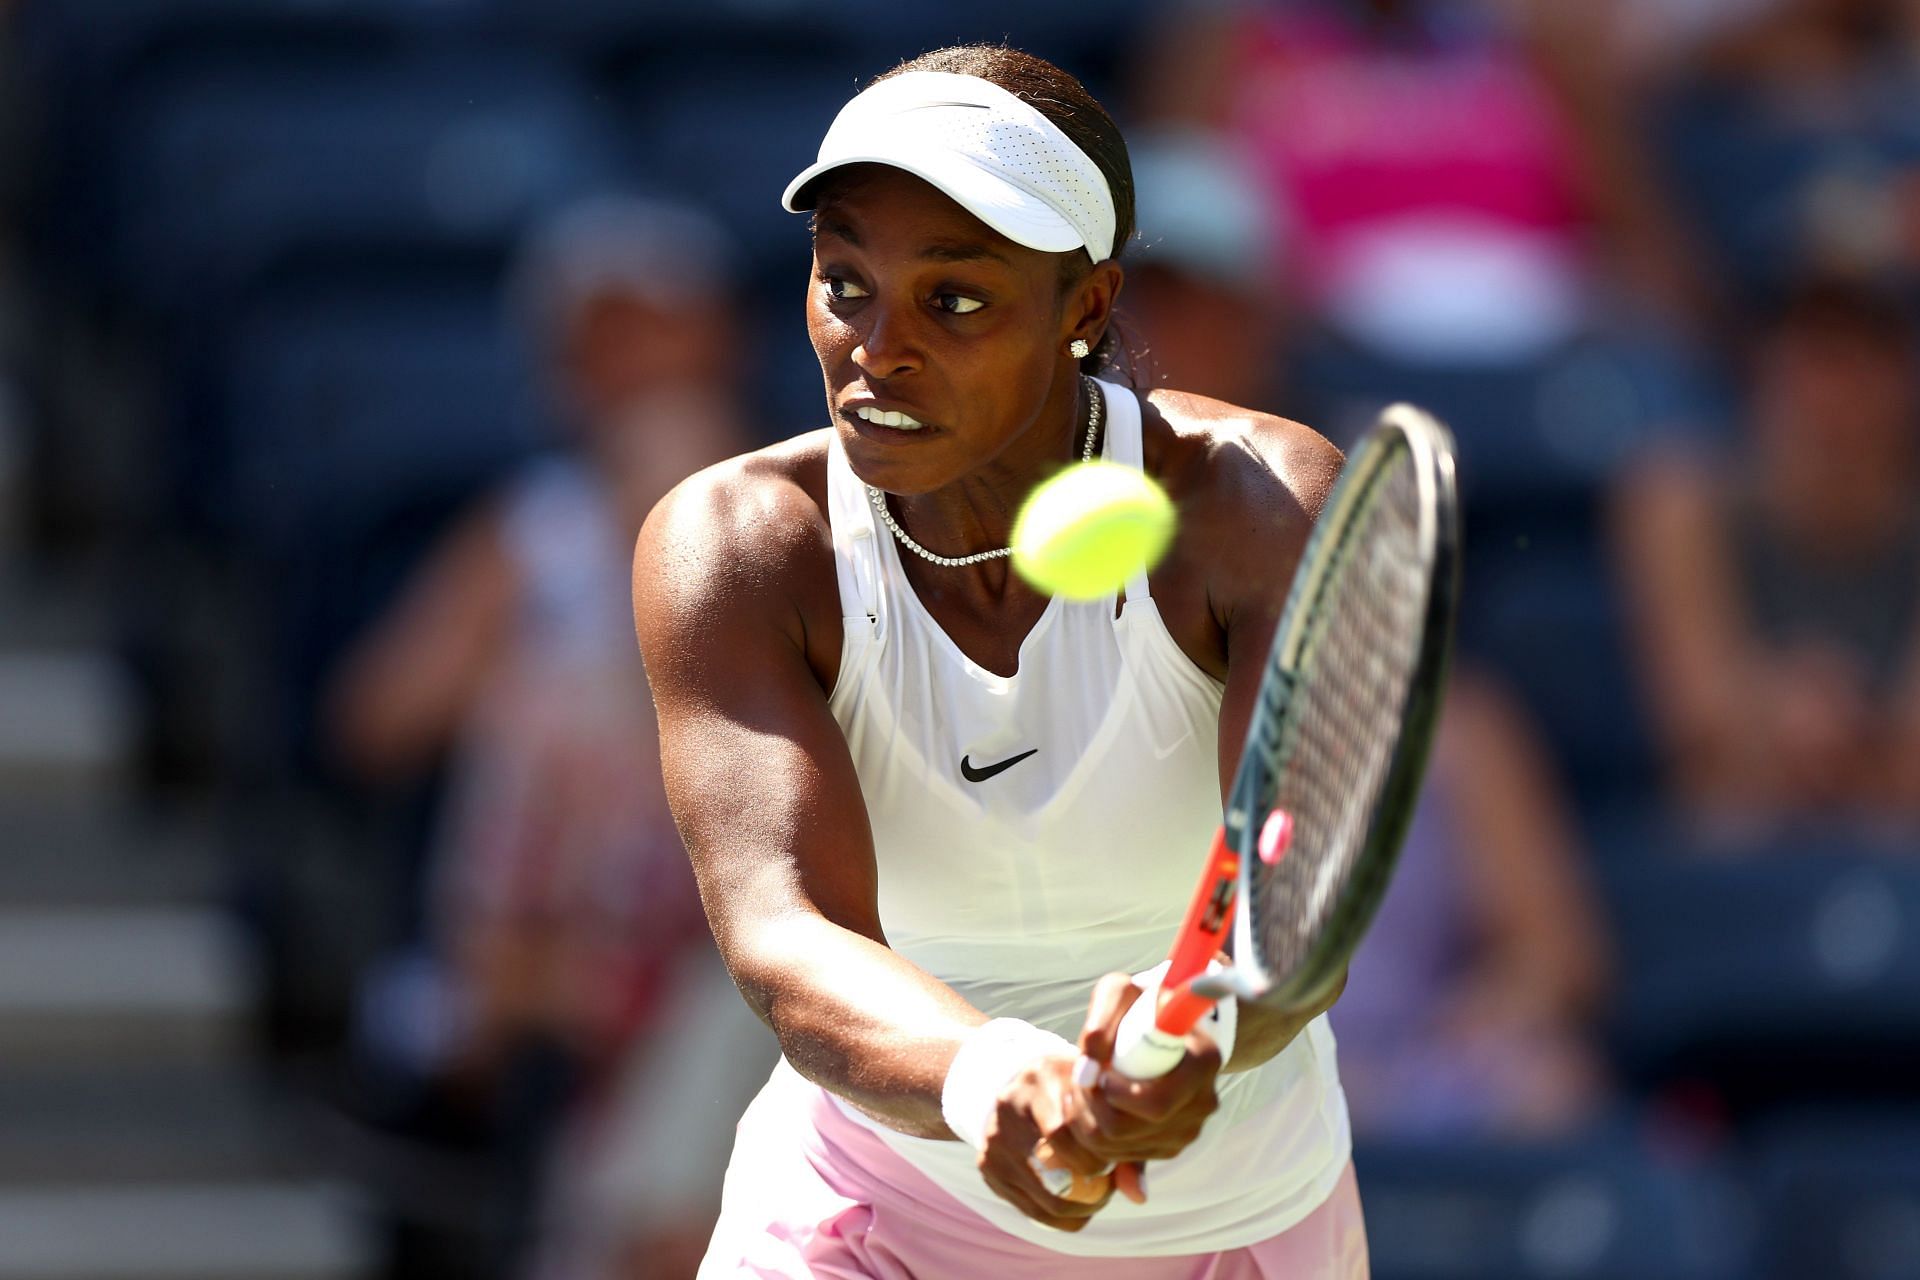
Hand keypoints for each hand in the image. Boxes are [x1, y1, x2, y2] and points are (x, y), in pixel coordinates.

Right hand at [975, 1051, 1116, 1230]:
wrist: (1020, 1083)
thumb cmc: (1073, 1091)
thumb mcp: (1097, 1098)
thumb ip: (1122, 1142)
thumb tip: (1139, 1196)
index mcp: (1041, 1075)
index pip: (1065, 1131)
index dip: (1097, 1158)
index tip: (1114, 1161)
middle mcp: (1010, 1103)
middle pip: (1054, 1168)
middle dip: (1091, 1187)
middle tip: (1107, 1185)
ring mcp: (994, 1136)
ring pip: (1044, 1197)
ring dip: (1077, 1207)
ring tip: (1093, 1195)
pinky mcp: (987, 1164)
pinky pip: (1028, 1208)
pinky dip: (1056, 1215)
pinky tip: (1072, 1201)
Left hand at [1046, 973, 1224, 1203]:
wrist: (1163, 1024)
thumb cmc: (1139, 1004)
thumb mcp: (1119, 993)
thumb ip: (1100, 1025)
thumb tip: (1085, 1073)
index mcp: (1203, 1060)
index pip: (1155, 1103)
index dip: (1114, 1095)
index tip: (1098, 1073)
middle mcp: (1204, 1101)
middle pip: (1129, 1130)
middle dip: (1091, 1108)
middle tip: (1080, 1082)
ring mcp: (1190, 1129)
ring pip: (1119, 1148)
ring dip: (1087, 1122)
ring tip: (1083, 1090)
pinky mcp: (1171, 1145)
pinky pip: (1122, 1157)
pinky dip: (1097, 1137)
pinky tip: (1094, 1106)